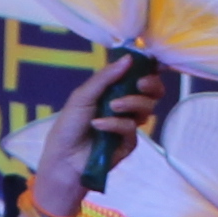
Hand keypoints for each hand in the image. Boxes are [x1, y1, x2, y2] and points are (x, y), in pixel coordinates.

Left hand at [23, 54, 173, 216]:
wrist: (63, 159)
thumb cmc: (69, 125)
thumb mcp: (83, 95)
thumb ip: (106, 77)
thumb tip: (129, 58)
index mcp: (115, 90)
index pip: (140, 75)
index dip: (151, 69)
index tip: (154, 63)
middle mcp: (126, 105)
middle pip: (153, 91)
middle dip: (150, 84)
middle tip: (140, 84)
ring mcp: (129, 124)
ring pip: (146, 108)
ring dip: (131, 102)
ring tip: (111, 106)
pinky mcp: (129, 143)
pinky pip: (131, 128)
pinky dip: (116, 124)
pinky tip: (99, 125)